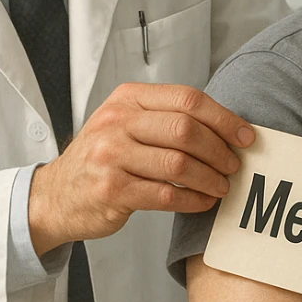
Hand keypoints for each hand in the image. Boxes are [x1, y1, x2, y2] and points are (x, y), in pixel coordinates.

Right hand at [28, 84, 254, 251]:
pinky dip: (193, 200)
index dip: (223, 118)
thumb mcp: (124, 124)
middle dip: (220, 149)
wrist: (56, 195)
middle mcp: (116, 122)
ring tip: (221, 186)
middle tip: (234, 165)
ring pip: (179, 163)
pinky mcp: (112, 190)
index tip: (246, 135)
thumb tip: (226, 128)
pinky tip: (202, 202)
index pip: (187, 99)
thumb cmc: (102, 159)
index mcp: (127, 100)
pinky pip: (166, 194)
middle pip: (186, 129)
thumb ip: (165, 119)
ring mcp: (111, 156)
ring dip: (210, 178)